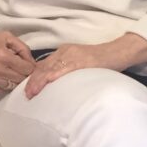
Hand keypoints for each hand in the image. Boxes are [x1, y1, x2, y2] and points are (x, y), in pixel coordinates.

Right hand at [0, 26, 34, 94]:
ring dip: (15, 81)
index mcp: (3, 56)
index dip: (31, 67)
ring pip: (13, 87)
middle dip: (25, 75)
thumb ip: (23, 48)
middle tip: (22, 70)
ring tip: (13, 73)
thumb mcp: (6, 37)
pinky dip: (6, 86)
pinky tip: (4, 78)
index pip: (27, 69)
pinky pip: (2, 91)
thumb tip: (32, 62)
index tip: (29, 65)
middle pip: (21, 79)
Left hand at [23, 33, 146, 98]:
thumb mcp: (83, 64)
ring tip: (31, 94)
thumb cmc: (105, 61)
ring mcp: (73, 55)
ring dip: (38, 82)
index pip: (44, 65)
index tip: (28, 89)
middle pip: (43, 67)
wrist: (121, 51)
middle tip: (26, 95)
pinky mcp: (81, 60)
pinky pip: (62, 69)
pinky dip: (51, 77)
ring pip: (49, 68)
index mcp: (65, 51)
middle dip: (32, 81)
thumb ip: (71, 71)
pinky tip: (45, 84)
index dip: (34, 77)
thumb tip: (61, 87)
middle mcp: (65, 51)